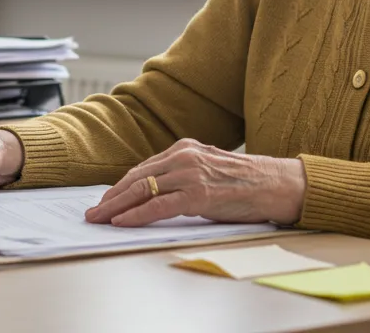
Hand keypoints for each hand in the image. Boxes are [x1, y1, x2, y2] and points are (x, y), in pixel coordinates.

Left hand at [84, 139, 305, 226]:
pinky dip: (136, 215)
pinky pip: (158, 206)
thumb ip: (183, 176)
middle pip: (137, 178)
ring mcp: (190, 174)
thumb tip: (156, 193)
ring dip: (116, 207)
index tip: (105, 199)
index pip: (143, 168)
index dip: (121, 186)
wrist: (276, 184)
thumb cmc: (245, 183)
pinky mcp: (198, 194)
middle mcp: (184, 156)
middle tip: (92, 212)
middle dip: (111, 197)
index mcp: (185, 148)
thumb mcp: (209, 170)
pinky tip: (121, 222)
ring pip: (142, 190)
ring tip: (98, 219)